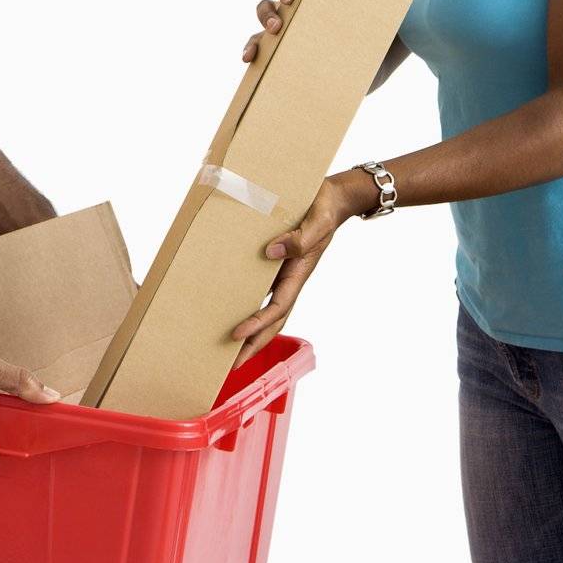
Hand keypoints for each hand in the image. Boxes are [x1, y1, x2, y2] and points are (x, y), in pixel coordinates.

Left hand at [229, 168, 372, 368]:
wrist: (334, 199)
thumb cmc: (325, 209)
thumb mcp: (316, 222)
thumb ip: (298, 239)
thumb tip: (269, 252)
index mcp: (299, 274)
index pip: (276, 308)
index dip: (257, 324)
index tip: (236, 335)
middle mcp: (291, 279)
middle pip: (272, 321)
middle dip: (253, 344)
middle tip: (229, 364)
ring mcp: (285, 274)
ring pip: (267, 310)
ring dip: (251, 331)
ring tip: (227, 348)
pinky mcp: (278, 264)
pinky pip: (262, 288)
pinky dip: (248, 303)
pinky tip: (231, 306)